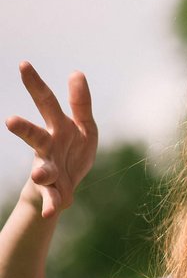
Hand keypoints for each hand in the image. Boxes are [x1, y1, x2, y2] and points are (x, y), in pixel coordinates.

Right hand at [5, 62, 97, 217]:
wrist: (63, 185)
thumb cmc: (73, 149)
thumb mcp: (84, 125)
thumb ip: (80, 102)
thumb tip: (76, 72)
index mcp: (58, 127)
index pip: (47, 102)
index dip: (36, 84)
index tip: (23, 64)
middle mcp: (47, 147)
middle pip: (35, 136)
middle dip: (24, 129)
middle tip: (11, 121)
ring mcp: (48, 169)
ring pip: (42, 169)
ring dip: (41, 171)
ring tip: (41, 174)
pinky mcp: (54, 191)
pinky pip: (53, 198)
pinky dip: (53, 205)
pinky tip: (53, 213)